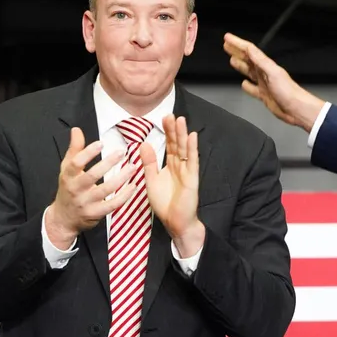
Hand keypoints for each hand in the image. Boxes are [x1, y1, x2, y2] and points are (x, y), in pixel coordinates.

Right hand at [45, 127, 140, 246]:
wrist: (63, 218)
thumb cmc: (68, 188)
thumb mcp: (67, 169)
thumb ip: (74, 150)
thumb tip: (76, 130)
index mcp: (68, 176)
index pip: (76, 163)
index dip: (88, 153)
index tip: (101, 143)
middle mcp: (75, 189)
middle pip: (92, 176)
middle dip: (108, 163)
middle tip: (122, 152)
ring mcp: (85, 203)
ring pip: (105, 190)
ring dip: (120, 178)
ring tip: (133, 167)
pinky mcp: (95, 213)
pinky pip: (112, 205)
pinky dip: (124, 196)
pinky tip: (133, 186)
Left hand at [139, 115, 203, 254]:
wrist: (175, 222)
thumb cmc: (165, 204)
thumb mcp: (151, 181)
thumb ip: (149, 163)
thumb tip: (143, 145)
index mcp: (170, 166)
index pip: (170, 145)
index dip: (167, 132)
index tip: (163, 118)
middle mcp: (180, 166)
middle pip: (177, 144)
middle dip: (174, 129)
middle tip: (170, 114)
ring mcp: (187, 171)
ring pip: (185, 149)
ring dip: (183, 134)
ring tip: (180, 120)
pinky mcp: (192, 178)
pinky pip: (192, 161)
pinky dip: (192, 148)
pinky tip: (192, 137)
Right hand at [223, 32, 325, 131]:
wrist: (297, 109)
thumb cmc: (288, 91)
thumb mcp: (273, 72)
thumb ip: (260, 60)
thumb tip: (249, 49)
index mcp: (266, 65)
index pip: (249, 50)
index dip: (238, 43)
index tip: (227, 37)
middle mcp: (264, 73)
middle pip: (247, 59)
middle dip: (237, 51)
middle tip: (227, 45)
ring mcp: (264, 84)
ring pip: (249, 71)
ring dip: (240, 65)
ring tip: (232, 60)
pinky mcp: (264, 95)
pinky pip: (252, 89)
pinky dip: (247, 86)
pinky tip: (243, 84)